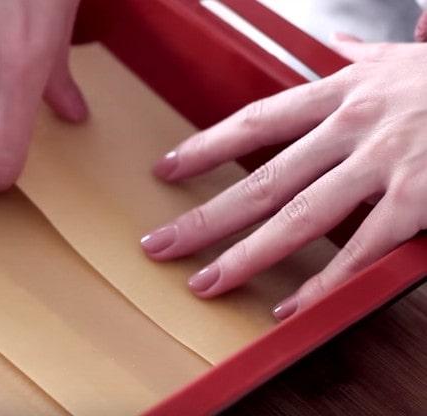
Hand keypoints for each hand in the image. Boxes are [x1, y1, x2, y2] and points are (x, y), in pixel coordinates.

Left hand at [141, 36, 426, 320]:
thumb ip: (361, 56)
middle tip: (160, 245)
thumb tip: (333, 41)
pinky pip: (362, 251)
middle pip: (260, 179)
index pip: (255, 122)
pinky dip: (324, 285)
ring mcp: (384, 165)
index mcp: (342, 94)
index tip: (166, 169)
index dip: (205, 148)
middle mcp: (352, 128)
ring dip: (245, 257)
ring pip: (298, 219)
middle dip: (204, 216)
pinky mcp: (421, 199)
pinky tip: (289, 309)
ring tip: (206, 283)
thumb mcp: (402, 60)